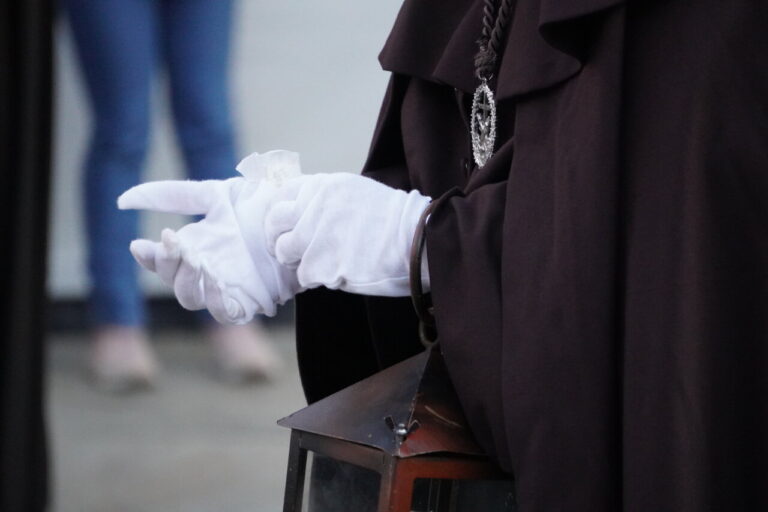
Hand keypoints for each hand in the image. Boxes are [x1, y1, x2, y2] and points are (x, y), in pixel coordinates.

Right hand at [117, 151, 302, 323]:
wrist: (301, 216)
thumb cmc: (261, 205)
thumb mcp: (216, 195)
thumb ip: (172, 195)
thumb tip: (122, 200)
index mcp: (194, 247)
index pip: (160, 261)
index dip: (147, 257)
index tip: (139, 244)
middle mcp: (206, 270)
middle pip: (172, 282)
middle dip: (167, 265)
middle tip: (173, 242)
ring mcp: (227, 287)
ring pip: (192, 299)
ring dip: (188, 281)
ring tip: (195, 258)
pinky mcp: (250, 302)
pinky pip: (225, 312)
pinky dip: (214, 299)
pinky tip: (214, 278)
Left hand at [264, 172, 431, 296]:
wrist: (419, 238)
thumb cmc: (395, 220)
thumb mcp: (357, 192)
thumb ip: (327, 199)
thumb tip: (304, 212)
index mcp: (322, 186)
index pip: (282, 194)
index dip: (283, 213)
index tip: (289, 225)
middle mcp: (313, 206)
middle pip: (273, 223)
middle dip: (280, 238)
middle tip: (293, 251)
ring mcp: (314, 235)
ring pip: (285, 252)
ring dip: (299, 261)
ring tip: (323, 264)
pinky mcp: (321, 264)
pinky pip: (305, 275)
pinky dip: (319, 278)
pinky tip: (340, 273)